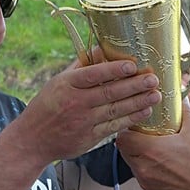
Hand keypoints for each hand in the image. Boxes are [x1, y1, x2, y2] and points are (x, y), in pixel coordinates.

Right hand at [18, 59, 161, 162]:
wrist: (33, 140)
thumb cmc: (47, 106)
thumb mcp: (58, 83)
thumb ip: (81, 67)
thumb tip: (100, 49)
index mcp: (67, 84)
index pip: (92, 74)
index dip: (113, 70)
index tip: (132, 65)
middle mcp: (75, 102)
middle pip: (109, 92)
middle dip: (134, 86)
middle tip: (153, 79)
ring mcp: (83, 121)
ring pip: (115, 110)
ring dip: (138, 102)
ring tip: (156, 95)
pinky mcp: (90, 138)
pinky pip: (114, 126)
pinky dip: (131, 119)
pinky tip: (145, 112)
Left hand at [117, 100, 189, 189]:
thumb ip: (185, 114)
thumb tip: (182, 102)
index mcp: (151, 151)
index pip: (122, 138)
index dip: (127, 131)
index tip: (137, 127)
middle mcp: (144, 168)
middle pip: (125, 151)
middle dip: (132, 143)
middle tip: (145, 136)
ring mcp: (147, 182)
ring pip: (133, 165)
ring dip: (139, 156)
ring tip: (156, 151)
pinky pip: (142, 177)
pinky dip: (147, 169)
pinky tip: (163, 165)